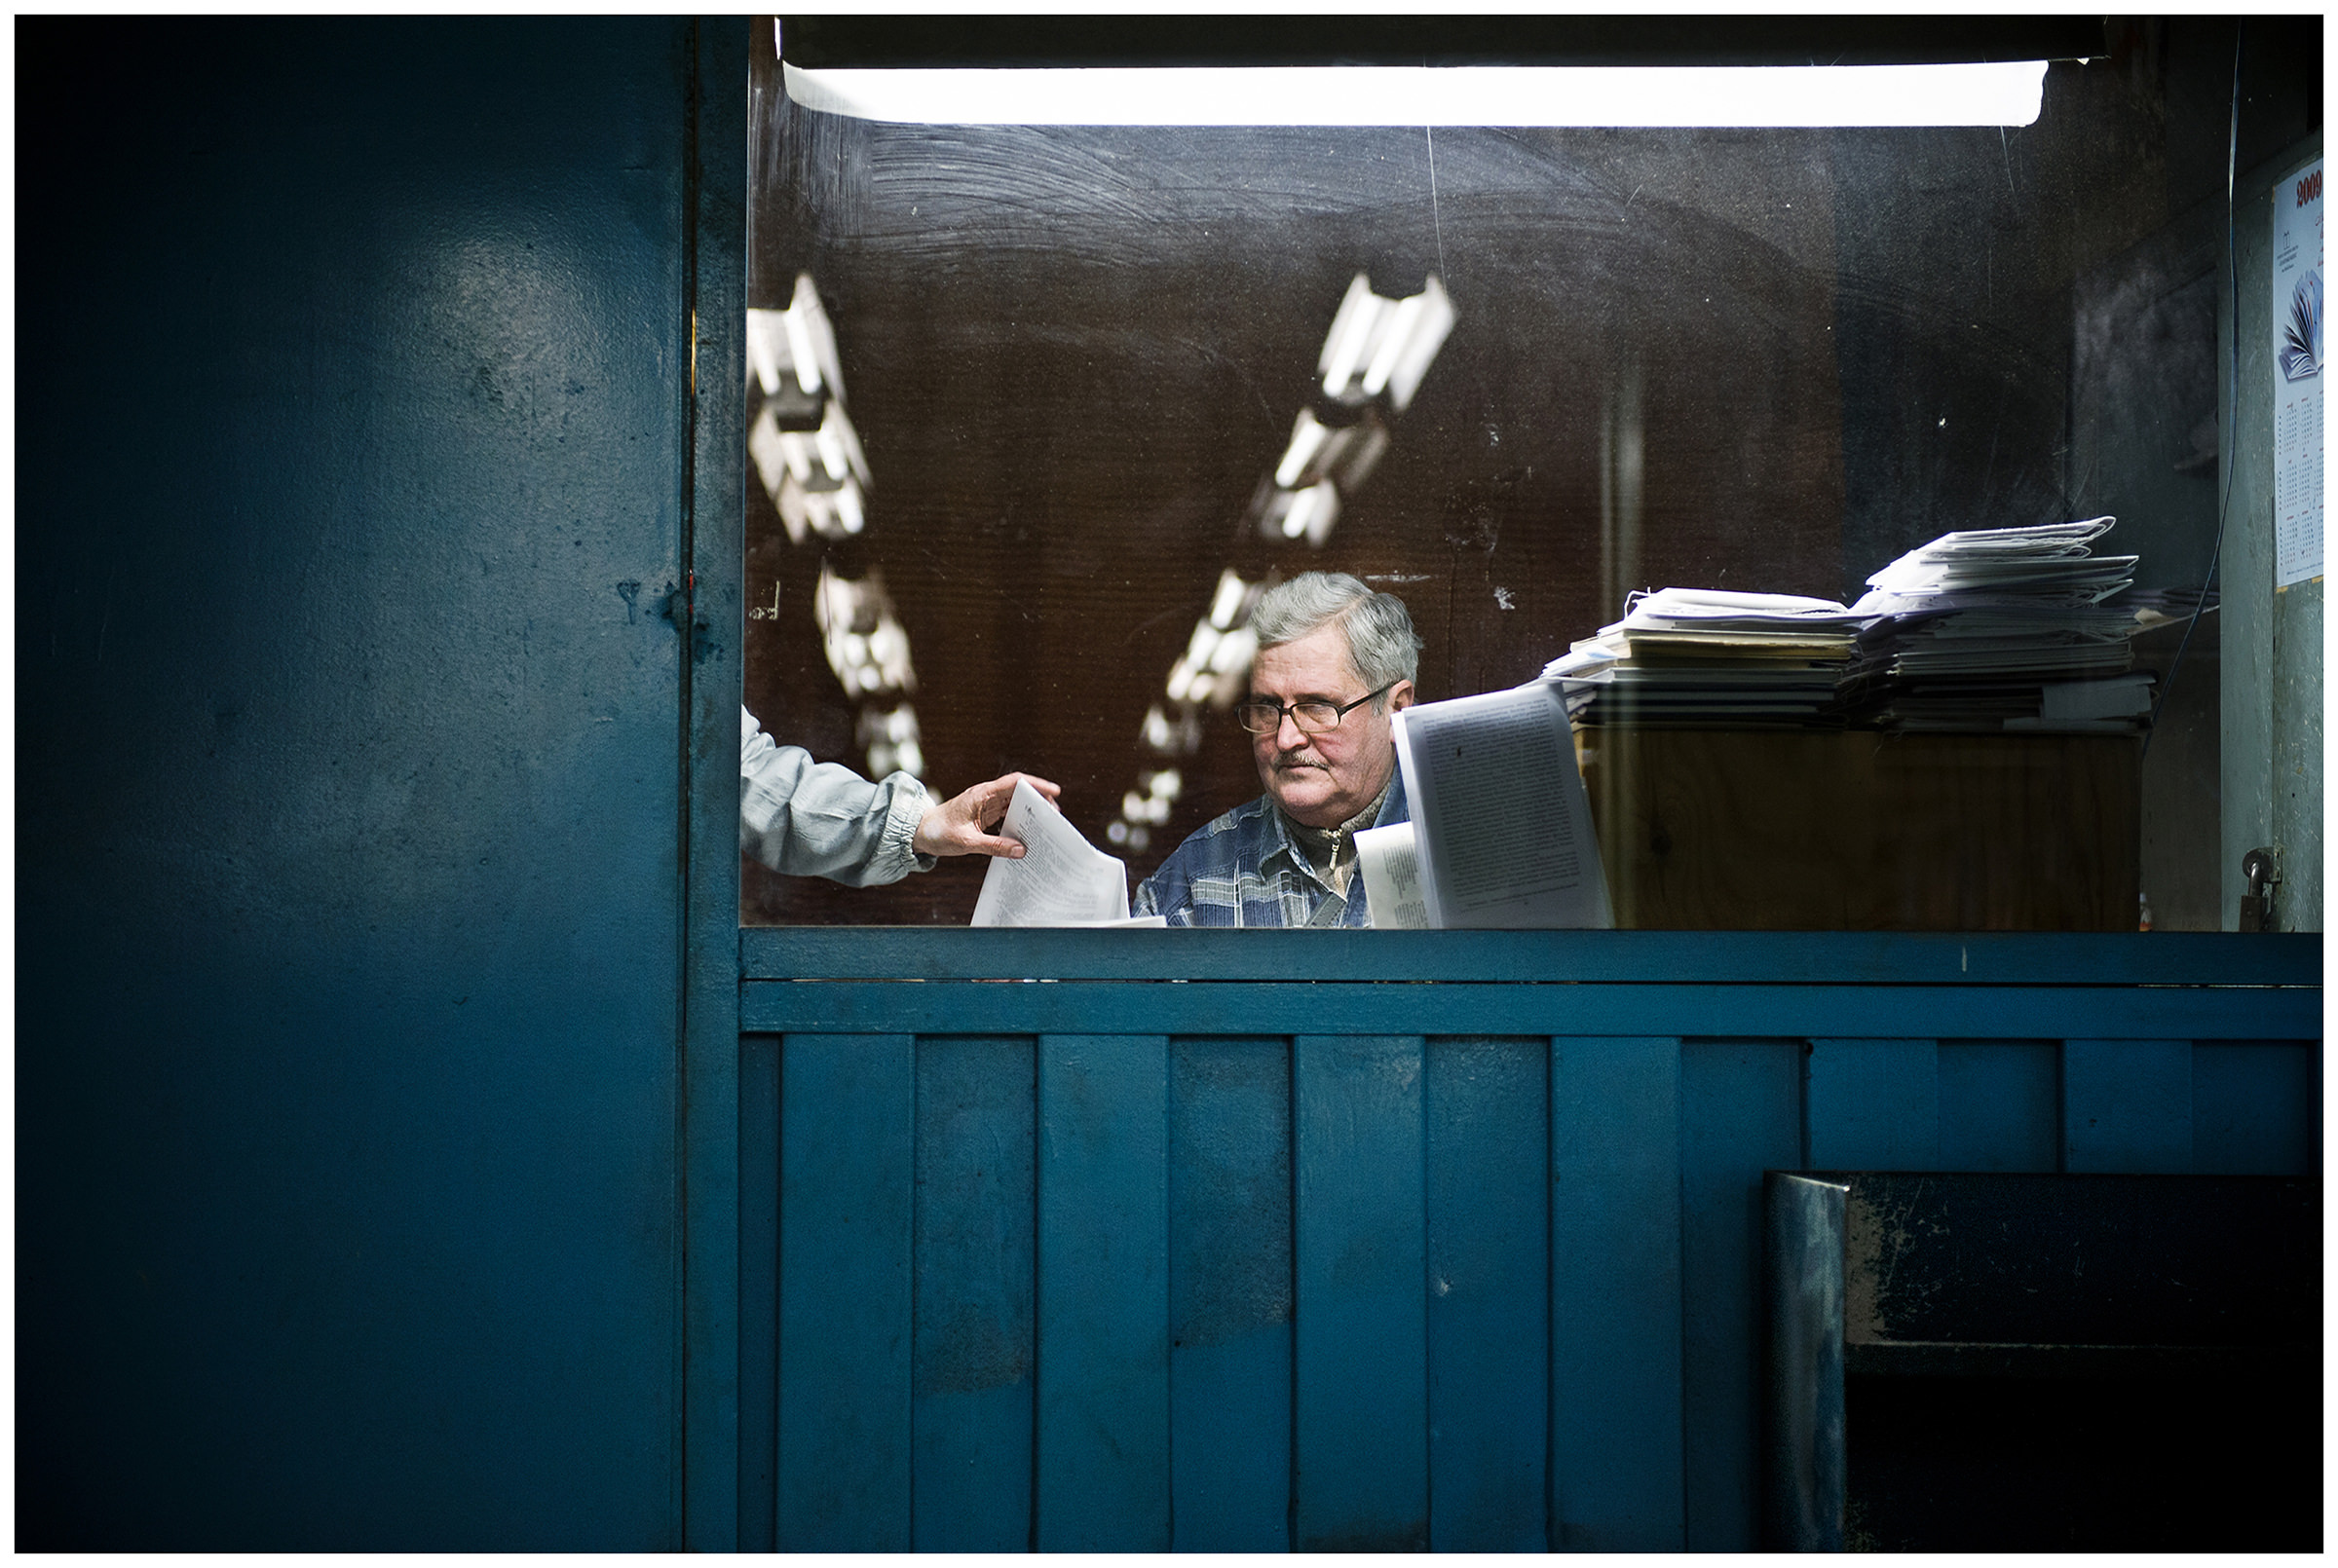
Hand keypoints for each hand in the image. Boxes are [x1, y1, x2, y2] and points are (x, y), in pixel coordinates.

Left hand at [914, 773, 1061, 857]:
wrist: (918, 833)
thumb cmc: (938, 833)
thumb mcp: (967, 842)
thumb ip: (995, 846)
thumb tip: (1021, 850)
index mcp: (982, 795)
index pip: (1015, 783)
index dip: (1037, 784)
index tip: (1054, 792)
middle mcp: (986, 796)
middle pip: (1019, 791)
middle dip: (1039, 800)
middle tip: (1055, 814)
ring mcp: (986, 805)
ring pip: (1015, 803)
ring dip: (1030, 811)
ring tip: (1046, 824)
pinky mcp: (984, 815)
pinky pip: (1007, 814)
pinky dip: (1019, 820)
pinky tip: (1027, 831)